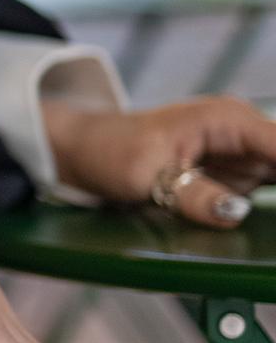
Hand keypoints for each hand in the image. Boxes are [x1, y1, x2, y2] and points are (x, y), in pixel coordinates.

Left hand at [43, 95, 275, 227]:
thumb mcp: (143, 175)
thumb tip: (235, 211)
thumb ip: (192, 193)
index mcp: (226, 120)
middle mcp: (242, 132)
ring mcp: (241, 153)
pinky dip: (275, 203)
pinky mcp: (235, 173)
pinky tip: (263, 221)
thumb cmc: (109, 151)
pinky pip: (270, 188)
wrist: (86, 149)